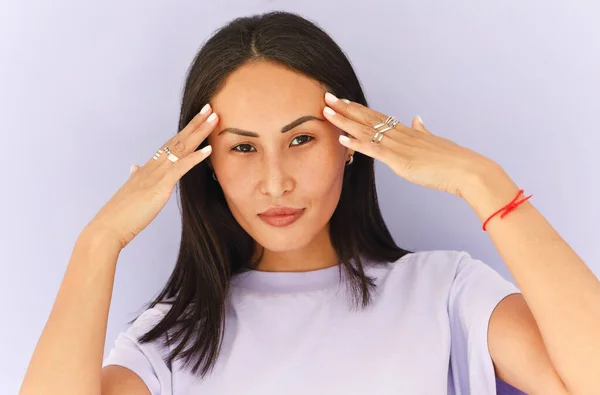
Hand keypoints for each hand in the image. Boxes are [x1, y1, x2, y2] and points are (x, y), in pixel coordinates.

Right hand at [86, 105, 217, 248]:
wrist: (109, 227)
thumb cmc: (121, 214)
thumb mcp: (131, 190)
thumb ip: (135, 176)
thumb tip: (134, 167)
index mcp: (148, 167)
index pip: (170, 144)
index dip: (185, 131)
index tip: (197, 118)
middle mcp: (153, 166)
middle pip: (177, 140)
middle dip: (195, 124)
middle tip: (210, 108)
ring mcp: (156, 174)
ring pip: (181, 148)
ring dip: (199, 132)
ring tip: (214, 118)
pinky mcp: (160, 186)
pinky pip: (181, 168)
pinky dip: (195, 157)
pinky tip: (208, 149)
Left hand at [323, 93, 497, 197]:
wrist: (467, 170)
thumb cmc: (453, 160)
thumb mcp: (434, 141)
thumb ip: (423, 130)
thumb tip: (418, 119)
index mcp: (407, 131)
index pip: (377, 116)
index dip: (358, 109)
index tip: (342, 101)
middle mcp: (400, 134)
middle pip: (367, 117)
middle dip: (345, 108)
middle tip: (326, 98)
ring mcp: (398, 146)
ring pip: (366, 130)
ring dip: (344, 121)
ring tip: (326, 112)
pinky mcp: (399, 160)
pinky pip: (373, 150)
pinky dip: (356, 143)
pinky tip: (342, 138)